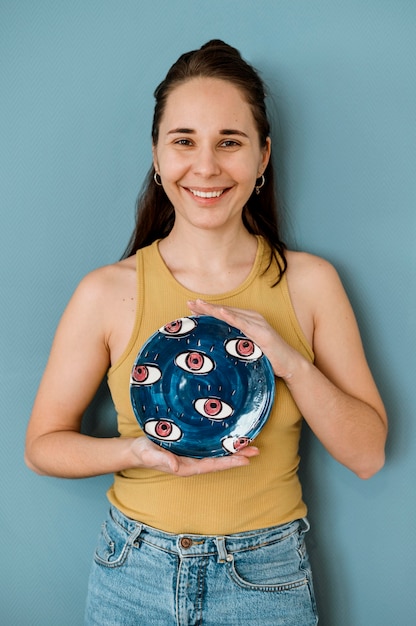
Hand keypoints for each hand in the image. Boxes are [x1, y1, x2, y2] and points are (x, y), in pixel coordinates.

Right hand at [130, 436, 258, 476]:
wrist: (136, 449)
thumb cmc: (143, 452)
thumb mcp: (150, 454)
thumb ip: (162, 459)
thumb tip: (175, 467)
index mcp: (186, 466)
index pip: (212, 465)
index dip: (229, 462)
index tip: (245, 459)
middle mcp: (193, 462)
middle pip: (220, 460)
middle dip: (238, 455)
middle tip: (256, 449)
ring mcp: (192, 454)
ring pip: (217, 453)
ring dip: (233, 449)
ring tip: (250, 443)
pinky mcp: (190, 446)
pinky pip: (210, 445)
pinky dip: (222, 442)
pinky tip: (230, 437)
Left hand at [188, 299, 299, 379]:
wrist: (290, 365)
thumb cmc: (268, 358)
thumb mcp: (246, 350)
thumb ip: (234, 345)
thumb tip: (216, 350)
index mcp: (247, 321)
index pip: (223, 313)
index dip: (207, 310)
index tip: (191, 308)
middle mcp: (252, 318)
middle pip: (224, 311)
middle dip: (206, 307)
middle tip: (189, 303)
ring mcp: (258, 324)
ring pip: (231, 314)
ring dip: (214, 309)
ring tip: (199, 305)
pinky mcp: (263, 333)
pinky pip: (244, 323)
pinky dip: (232, 317)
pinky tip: (221, 312)